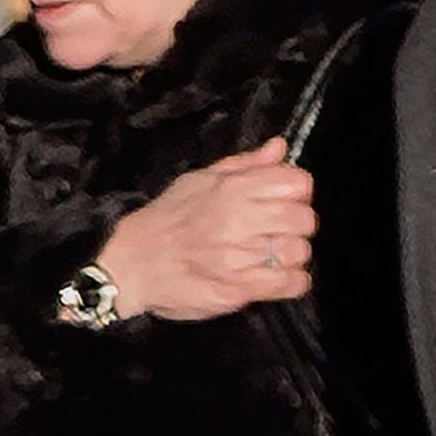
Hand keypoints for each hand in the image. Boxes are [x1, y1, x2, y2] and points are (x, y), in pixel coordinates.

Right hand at [96, 139, 315, 320]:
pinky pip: (289, 284)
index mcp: (232, 189)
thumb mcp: (200, 180)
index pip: (296, 183)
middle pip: (303, 219)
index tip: (286, 200)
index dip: (297, 192)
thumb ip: (245, 165)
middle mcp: (237, 219)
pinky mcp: (237, 288)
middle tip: (281, 232)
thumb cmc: (167, 220)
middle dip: (299, 226)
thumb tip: (279, 147)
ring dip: (293, 256)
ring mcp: (238, 256)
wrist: (133, 262)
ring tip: (274, 256)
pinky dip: (292, 282)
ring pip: (298, 252)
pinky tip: (278, 277)